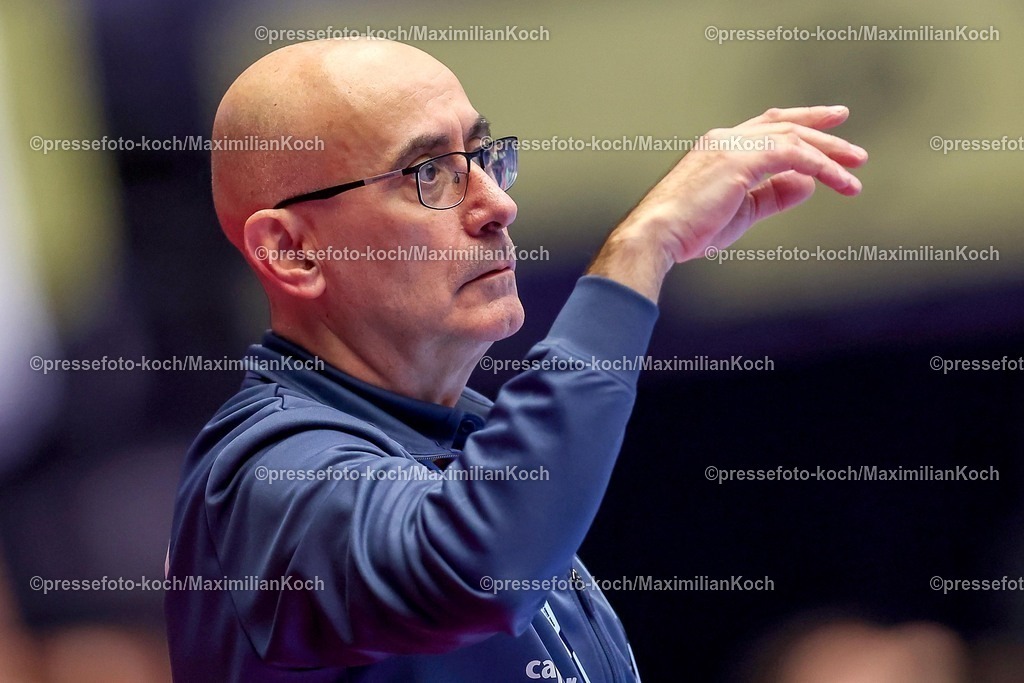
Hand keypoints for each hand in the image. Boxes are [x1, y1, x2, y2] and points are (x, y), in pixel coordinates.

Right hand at [625, 105, 867, 262]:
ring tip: (856, 167)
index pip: (767, 125)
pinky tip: (839, 181)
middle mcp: (725, 138)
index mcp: (718, 146)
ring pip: (794, 138)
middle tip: (854, 147)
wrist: (658, 234)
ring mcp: (732, 145)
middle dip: (823, 131)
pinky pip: (794, 156)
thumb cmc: (688, 230)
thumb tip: (807, 184)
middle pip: (785, 124)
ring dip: (830, 152)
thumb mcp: (741, 211)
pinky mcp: (741, 160)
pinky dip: (822, 167)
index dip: (800, 122)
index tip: (829, 122)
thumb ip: (773, 195)